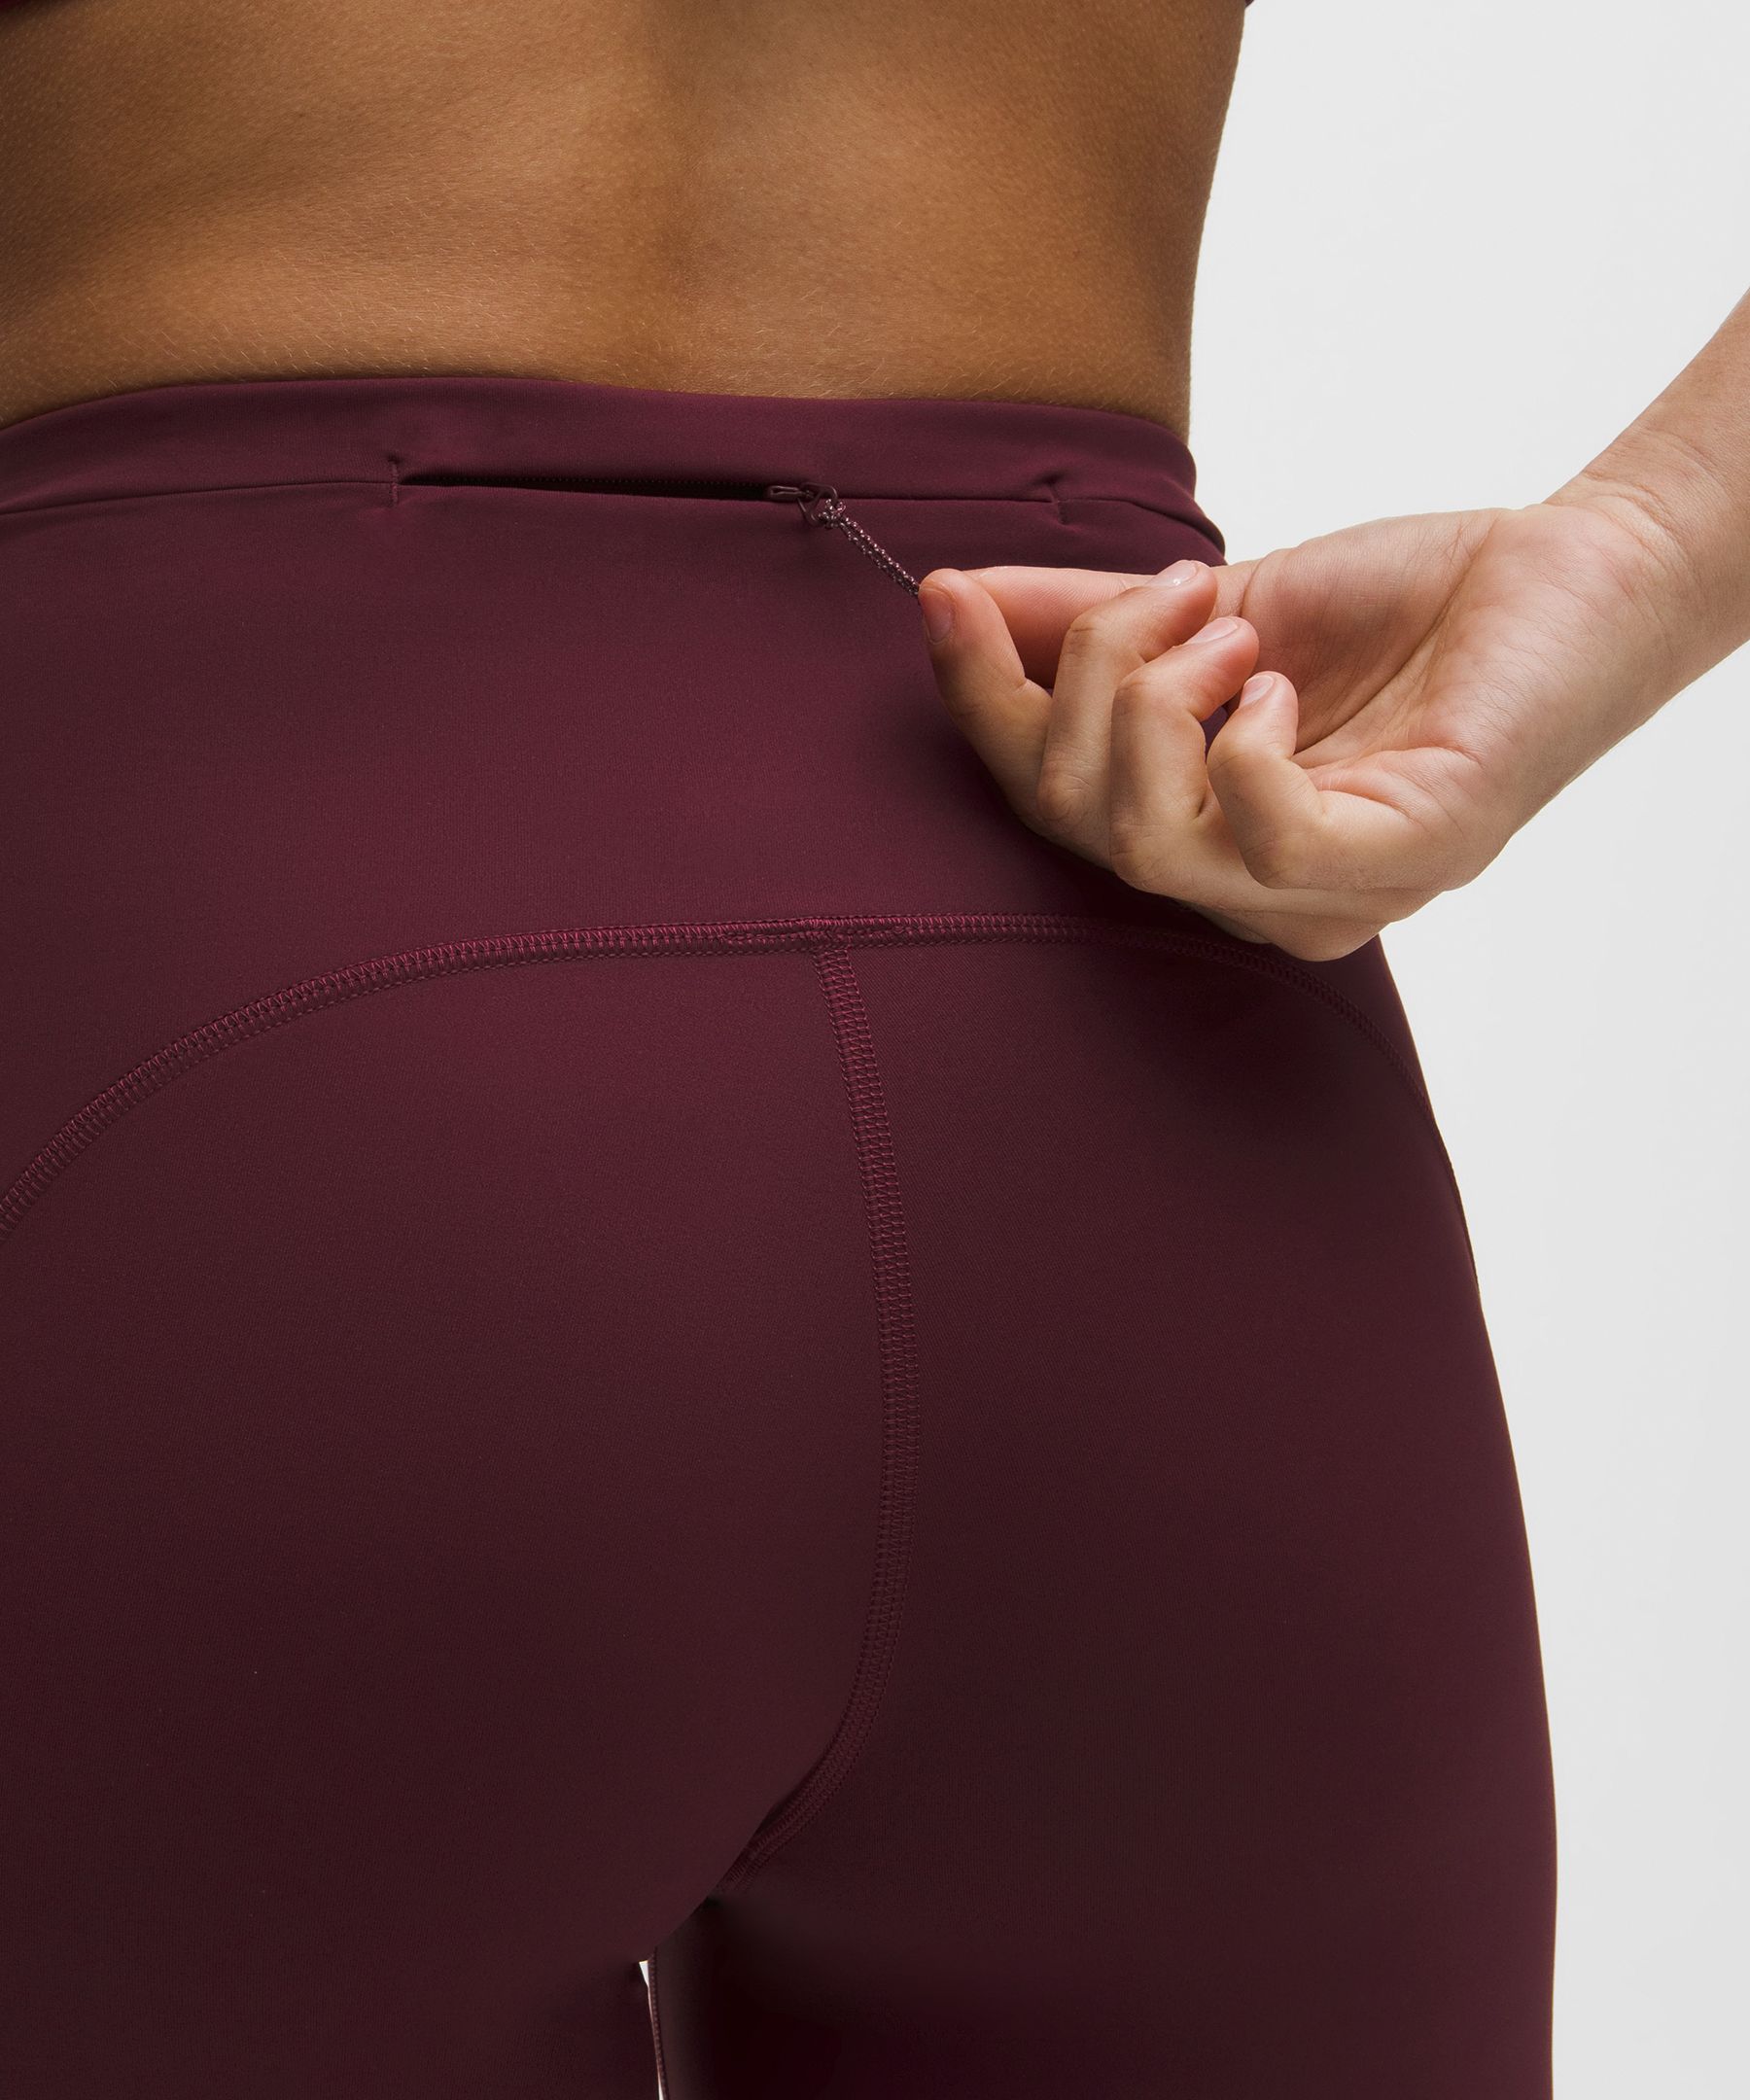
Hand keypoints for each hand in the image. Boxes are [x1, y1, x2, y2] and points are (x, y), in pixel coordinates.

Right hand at [917, 495, 1689, 958]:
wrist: (1568, 572)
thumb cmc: (1401, 606)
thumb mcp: (1211, 605)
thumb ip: (1088, 615)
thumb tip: (956, 596)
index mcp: (1200, 837)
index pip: (1045, 806)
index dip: (983, 702)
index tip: (950, 592)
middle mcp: (1253, 892)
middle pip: (1077, 825)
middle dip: (1087, 677)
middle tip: (1179, 592)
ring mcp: (1330, 892)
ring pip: (1148, 845)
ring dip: (1158, 699)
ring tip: (1235, 629)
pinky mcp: (1407, 860)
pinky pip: (1267, 840)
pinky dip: (1245, 744)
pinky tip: (1285, 686)